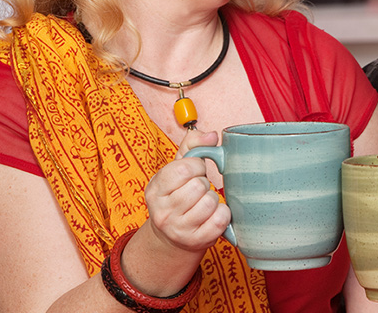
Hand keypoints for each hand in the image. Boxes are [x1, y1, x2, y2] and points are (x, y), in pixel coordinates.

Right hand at [144, 130, 231, 253]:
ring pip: (210, 202)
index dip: (197, 166)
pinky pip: (220, 220)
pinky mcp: (196, 241)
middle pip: (199, 186)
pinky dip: (222, 214)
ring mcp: (178, 229)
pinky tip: (213, 214)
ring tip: (204, 202)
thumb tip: (212, 136)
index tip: (196, 171)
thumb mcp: (177, 168)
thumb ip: (193, 145)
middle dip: (204, 183)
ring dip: (213, 199)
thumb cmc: (177, 195)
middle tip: (199, 189)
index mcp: (155, 189)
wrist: (171, 235)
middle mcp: (162, 212)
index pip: (184, 169)